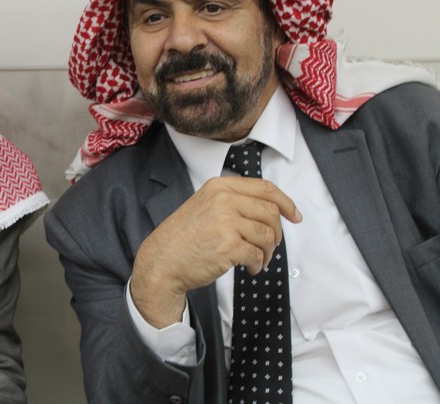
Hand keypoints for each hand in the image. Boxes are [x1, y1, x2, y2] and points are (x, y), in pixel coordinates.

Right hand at [130, 176, 301, 327]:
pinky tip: (250, 268)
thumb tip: (270, 209)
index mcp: (219, 186)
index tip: (295, 216)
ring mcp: (225, 222)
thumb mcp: (204, 206)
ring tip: (258, 260)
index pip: (265, 188)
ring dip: (268, 252)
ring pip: (268, 235)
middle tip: (270, 246)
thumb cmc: (183, 238)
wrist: (162, 261)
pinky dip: (258, 264)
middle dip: (277, 232)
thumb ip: (232, 201)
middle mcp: (223, 200)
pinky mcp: (228, 246)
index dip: (285, 202)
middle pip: (270, 212)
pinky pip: (257, 254)